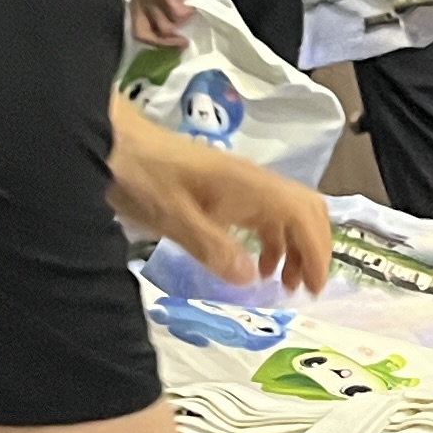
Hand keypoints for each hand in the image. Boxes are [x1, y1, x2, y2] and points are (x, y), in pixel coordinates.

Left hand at [106, 96, 330, 290]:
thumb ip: (213, 247)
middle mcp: (254, 183)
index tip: (314, 288)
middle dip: (314, 249)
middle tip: (305, 289)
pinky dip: (272, 242)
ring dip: (295, 248)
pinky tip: (256, 266)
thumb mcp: (173, 217)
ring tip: (283, 285)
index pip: (302, 214)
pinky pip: (264, 216)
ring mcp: (241, 186)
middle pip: (305, 210)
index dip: (317, 251)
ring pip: (287, 215)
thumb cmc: (143, 176)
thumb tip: (252, 279)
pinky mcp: (226, 191)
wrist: (115, 143)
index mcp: (250, 186)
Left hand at [131, 0, 214, 47]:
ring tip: (191, 12)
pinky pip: (177, 16)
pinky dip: (188, 13)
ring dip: (181, 23)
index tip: (171, 43)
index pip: (136, 27)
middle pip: (141, 33)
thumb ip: (161, 6)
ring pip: (163, 27)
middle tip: (181, 43)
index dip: (154, 40)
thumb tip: (168, 31)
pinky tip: (192, 4)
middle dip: (163, 42)